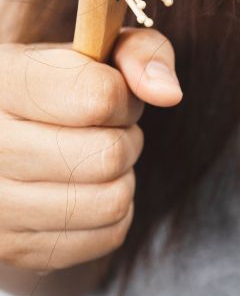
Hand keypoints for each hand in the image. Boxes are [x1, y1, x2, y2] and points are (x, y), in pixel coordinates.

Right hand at [0, 28, 181, 271]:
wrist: (9, 131)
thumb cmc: (63, 85)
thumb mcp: (99, 49)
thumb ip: (141, 53)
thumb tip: (167, 93)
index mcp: (1, 81)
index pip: (96, 98)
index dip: (123, 97)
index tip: (111, 94)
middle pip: (107, 155)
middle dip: (125, 138)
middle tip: (105, 129)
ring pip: (110, 201)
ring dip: (121, 177)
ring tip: (95, 157)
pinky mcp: (13, 246)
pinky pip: (106, 235)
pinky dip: (114, 213)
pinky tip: (87, 188)